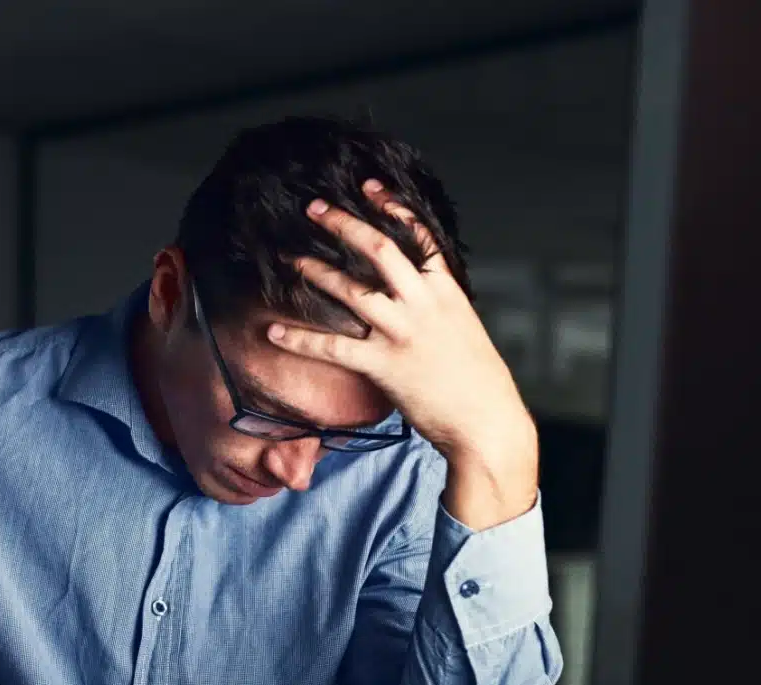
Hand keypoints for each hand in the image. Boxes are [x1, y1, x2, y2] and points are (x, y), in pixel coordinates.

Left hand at [264, 179, 536, 528]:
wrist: (487, 422)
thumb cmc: (478, 381)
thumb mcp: (464, 329)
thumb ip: (438, 306)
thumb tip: (416, 293)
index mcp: (446, 291)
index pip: (419, 236)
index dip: (393, 206)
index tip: (369, 187)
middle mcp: (423, 304)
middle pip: (378, 249)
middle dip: (344, 224)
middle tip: (315, 209)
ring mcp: (402, 332)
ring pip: (351, 289)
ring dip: (316, 271)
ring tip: (290, 259)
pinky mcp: (383, 364)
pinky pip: (332, 346)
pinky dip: (299, 339)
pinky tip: (273, 332)